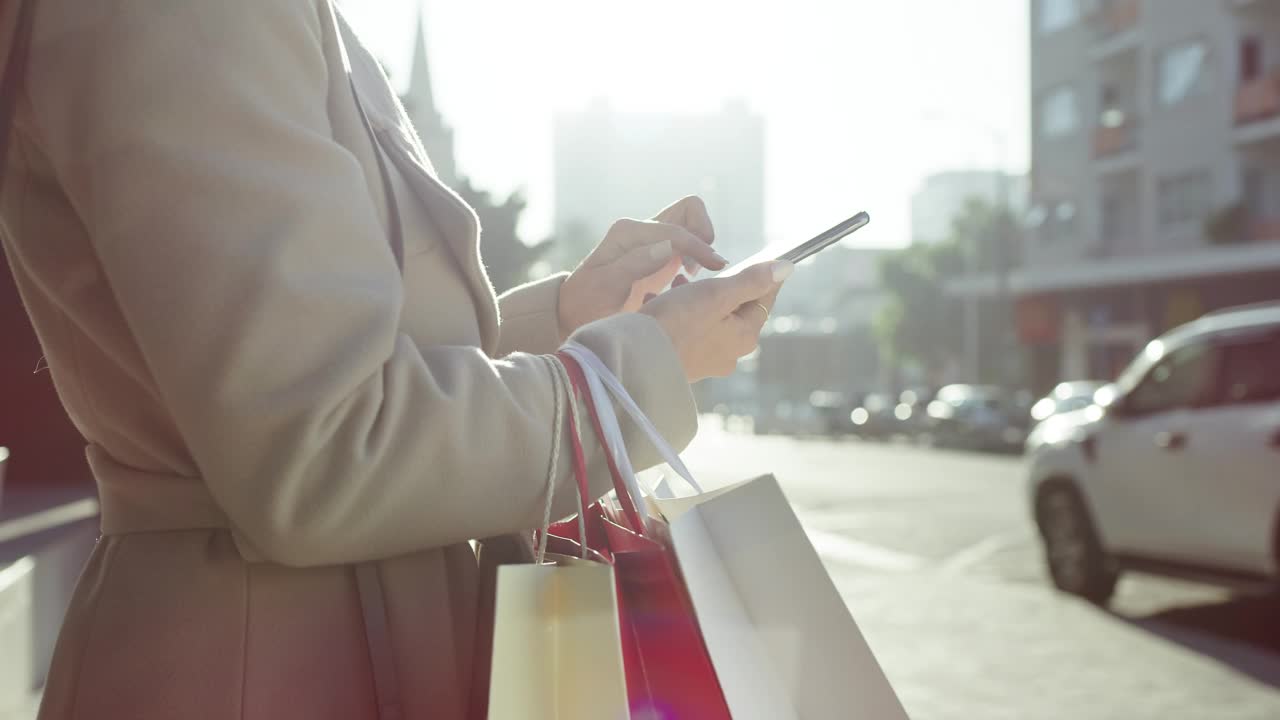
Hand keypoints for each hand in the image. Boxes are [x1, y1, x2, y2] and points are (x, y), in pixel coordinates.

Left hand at [558, 196, 727, 337]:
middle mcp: (641, 229)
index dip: (699, 247)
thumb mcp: (606, 286)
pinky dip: (697, 254)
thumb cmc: (587, 302)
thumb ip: (636, 264)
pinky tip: (687, 279)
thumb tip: (669, 246)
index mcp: (628, 232)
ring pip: (691, 222)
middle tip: (704, 265)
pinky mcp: (659, 253)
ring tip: (694, 274)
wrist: (575, 311)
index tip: (716, 267)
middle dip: (704, 232)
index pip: (676, 230)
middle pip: (689, 209)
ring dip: (701, 243)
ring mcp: (651, 240)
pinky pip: (687, 241)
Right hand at [640, 260, 794, 381]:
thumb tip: (786, 269)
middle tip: (710, 269)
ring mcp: (706, 361)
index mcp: (744, 336)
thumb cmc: (675, 324)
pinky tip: (661, 301)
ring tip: (679, 282)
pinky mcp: (683, 361)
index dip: (763, 276)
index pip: (763, 299)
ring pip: (710, 318)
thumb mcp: (716, 294)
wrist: (633, 359)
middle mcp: (730, 353)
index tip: (762, 257)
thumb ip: (751, 281)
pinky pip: (688, 330)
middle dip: (723, 286)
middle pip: (736, 309)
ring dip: (698, 297)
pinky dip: (680, 312)